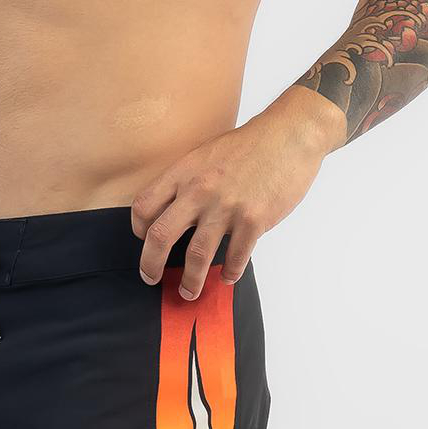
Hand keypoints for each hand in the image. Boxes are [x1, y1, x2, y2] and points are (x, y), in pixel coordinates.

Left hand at [132, 90, 343, 296]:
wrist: (289, 136)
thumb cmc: (248, 146)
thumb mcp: (205, 155)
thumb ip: (187, 182)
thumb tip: (174, 212)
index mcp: (183, 173)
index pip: (144, 206)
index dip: (139, 228)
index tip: (145, 239)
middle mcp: (199, 191)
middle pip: (160, 236)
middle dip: (151, 265)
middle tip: (151, 278)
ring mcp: (226, 207)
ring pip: (197, 255)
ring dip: (190, 281)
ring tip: (189, 292)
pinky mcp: (254, 220)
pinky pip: (236, 257)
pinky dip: (230, 272)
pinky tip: (228, 277)